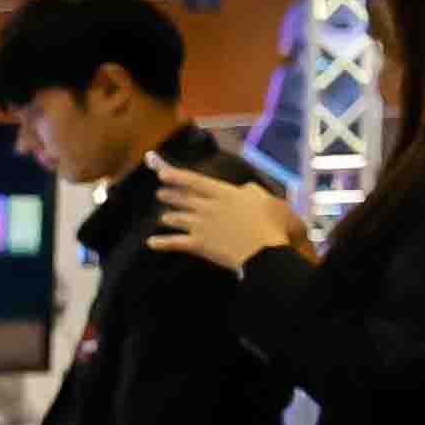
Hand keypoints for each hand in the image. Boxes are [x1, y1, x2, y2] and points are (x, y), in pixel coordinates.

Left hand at [137, 163, 303, 271]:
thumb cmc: (273, 225)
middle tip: (160, 193)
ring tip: (164, 217)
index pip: (196, 182)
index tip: (163, 173)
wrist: (263, 251)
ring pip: (179, 219)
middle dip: (172, 195)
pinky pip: (176, 243)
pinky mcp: (199, 244)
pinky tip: (151, 243)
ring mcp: (201, 226)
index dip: (178, 177)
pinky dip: (162, 243)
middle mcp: (208, 207)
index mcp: (225, 193)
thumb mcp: (271, 201)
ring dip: (170, 217)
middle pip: (184, 199)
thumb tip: (246, 190)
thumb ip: (255, 193)